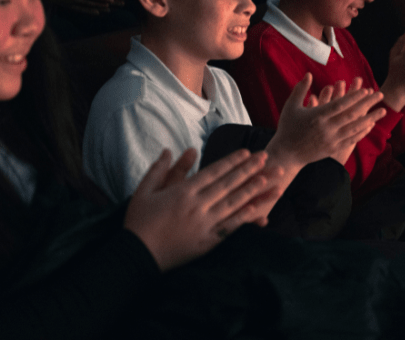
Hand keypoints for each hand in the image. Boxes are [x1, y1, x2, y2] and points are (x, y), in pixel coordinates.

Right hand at [124, 148, 280, 270]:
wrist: (136, 255)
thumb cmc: (138, 222)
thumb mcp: (144, 191)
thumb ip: (159, 169)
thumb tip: (169, 150)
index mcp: (183, 192)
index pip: (213, 172)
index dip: (232, 161)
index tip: (247, 152)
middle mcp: (197, 205)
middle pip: (228, 183)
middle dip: (249, 169)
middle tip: (266, 158)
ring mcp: (204, 224)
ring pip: (234, 203)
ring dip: (253, 190)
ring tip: (268, 179)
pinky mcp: (207, 241)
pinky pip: (230, 227)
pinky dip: (245, 218)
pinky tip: (259, 210)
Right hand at [268, 73, 386, 169]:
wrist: (286, 154)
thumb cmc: (287, 127)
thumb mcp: (291, 106)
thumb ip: (300, 89)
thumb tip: (309, 74)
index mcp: (316, 116)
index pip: (340, 105)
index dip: (354, 97)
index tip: (366, 90)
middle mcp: (326, 128)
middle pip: (351, 114)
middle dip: (368, 104)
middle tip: (381, 95)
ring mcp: (331, 140)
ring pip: (355, 128)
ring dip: (370, 118)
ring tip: (383, 110)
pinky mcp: (333, 149)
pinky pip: (351, 139)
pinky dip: (362, 132)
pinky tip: (371, 125)